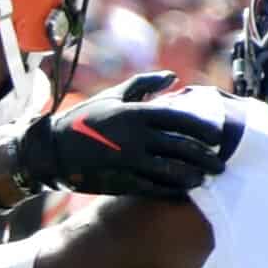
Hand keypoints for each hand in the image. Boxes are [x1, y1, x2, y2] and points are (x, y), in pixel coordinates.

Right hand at [8, 73, 231, 197]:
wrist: (50, 149)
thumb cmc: (83, 119)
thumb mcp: (112, 96)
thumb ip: (144, 84)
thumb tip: (173, 78)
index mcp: (135, 113)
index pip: (181, 120)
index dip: (203, 128)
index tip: (216, 135)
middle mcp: (135, 137)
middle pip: (182, 147)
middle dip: (205, 156)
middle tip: (217, 163)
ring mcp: (127, 161)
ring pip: (171, 169)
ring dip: (192, 175)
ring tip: (202, 178)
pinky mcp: (118, 180)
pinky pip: (152, 187)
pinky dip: (171, 189)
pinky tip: (182, 190)